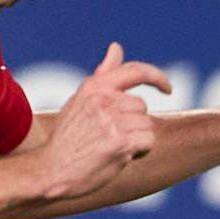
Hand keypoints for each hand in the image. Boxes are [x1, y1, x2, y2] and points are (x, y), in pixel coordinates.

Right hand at [33, 42, 169, 201]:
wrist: (51, 171)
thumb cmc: (68, 138)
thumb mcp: (81, 100)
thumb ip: (103, 75)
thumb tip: (116, 47)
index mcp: (94, 86)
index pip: (135, 71)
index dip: (157, 77)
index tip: (168, 88)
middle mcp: (103, 99)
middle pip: (142, 107)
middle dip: (134, 124)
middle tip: (109, 139)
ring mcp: (112, 119)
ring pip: (147, 126)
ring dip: (136, 140)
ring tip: (111, 149)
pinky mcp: (120, 141)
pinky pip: (148, 142)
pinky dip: (140, 152)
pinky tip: (119, 157)